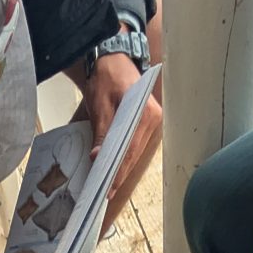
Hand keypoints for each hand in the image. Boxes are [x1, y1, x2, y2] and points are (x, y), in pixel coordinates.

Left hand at [73, 50, 162, 228]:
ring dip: (122, 168)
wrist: (112, 59)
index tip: (107, 187)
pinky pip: (135, 144)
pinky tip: (114, 169)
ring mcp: (152, 121)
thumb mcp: (100, 104)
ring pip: (135, 151)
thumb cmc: (107, 77)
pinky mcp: (146, 122)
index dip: (118, 171)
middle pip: (134, 154)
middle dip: (119, 174)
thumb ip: (102, 131)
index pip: (130, 150)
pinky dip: (124, 157)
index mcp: (145, 113)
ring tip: (108, 186)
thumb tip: (99, 157)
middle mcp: (154, 119)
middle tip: (105, 193)